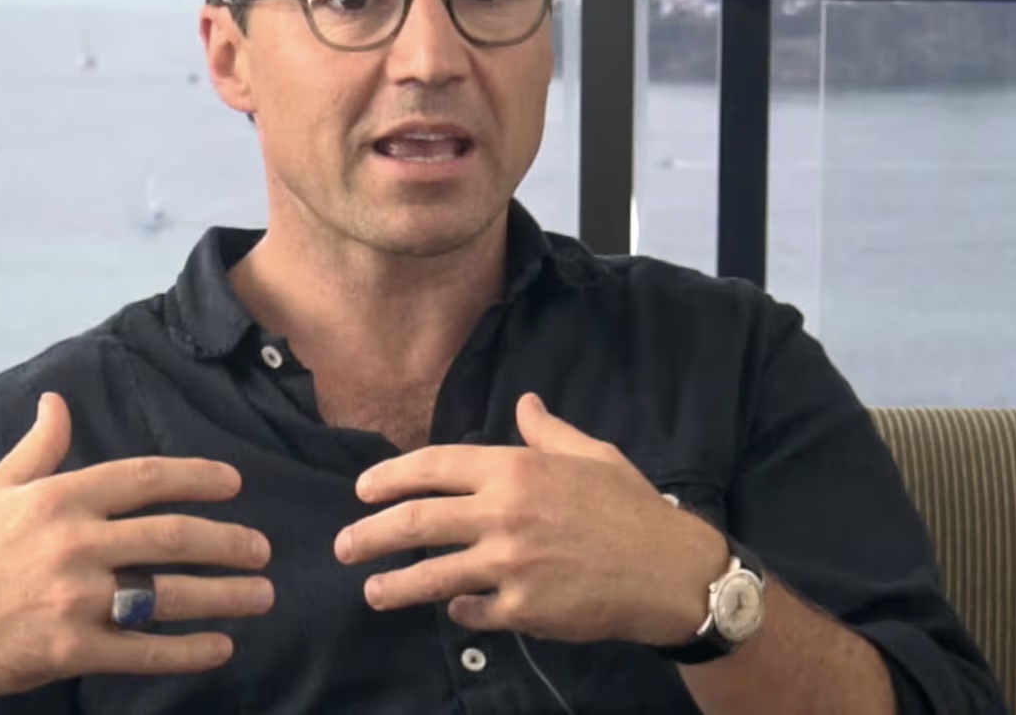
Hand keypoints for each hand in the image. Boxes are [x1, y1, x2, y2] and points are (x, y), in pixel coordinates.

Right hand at [0, 393, 273, 709]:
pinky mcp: (71, 649)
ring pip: (168, 593)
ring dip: (224, 595)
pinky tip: (222, 646)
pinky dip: (188, 650)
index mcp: (58, 499)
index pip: (145, 478)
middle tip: (262, 549)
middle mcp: (72, 544)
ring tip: (261, 594)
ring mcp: (74, 599)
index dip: (197, 478)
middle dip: (228, 542)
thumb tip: (57, 401)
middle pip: (171, 537)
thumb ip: (37, 448)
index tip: (234, 484)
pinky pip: (144, 650)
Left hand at [333, 393, 726, 645]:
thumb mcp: (593, 455)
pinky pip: (473, 612)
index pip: (434, 467)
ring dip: (394, 586)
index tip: (363, 490)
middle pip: (416, 523)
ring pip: (432, 576)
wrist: (671, 571)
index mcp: (517, 469)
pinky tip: (452, 611)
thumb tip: (525, 403)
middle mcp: (504, 514)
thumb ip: (548, 432)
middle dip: (370, 534)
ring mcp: (510, 565)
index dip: (390, 478)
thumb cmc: (632, 507)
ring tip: (372, 591)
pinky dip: (458, 611)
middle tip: (344, 545)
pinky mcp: (523, 609)